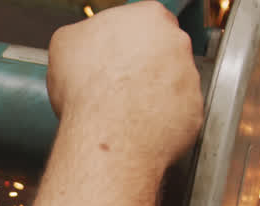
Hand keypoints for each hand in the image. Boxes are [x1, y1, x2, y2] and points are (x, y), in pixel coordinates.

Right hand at [46, 1, 202, 169]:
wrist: (106, 135)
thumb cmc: (87, 90)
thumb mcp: (64, 45)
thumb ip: (83, 35)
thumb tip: (84, 42)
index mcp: (147, 16)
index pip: (144, 19)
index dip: (126, 40)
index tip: (116, 54)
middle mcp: (176, 41)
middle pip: (164, 48)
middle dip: (144, 64)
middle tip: (118, 83)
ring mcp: (189, 77)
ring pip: (174, 82)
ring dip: (154, 93)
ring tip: (125, 109)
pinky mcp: (194, 111)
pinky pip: (179, 113)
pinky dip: (162, 119)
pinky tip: (139, 125)